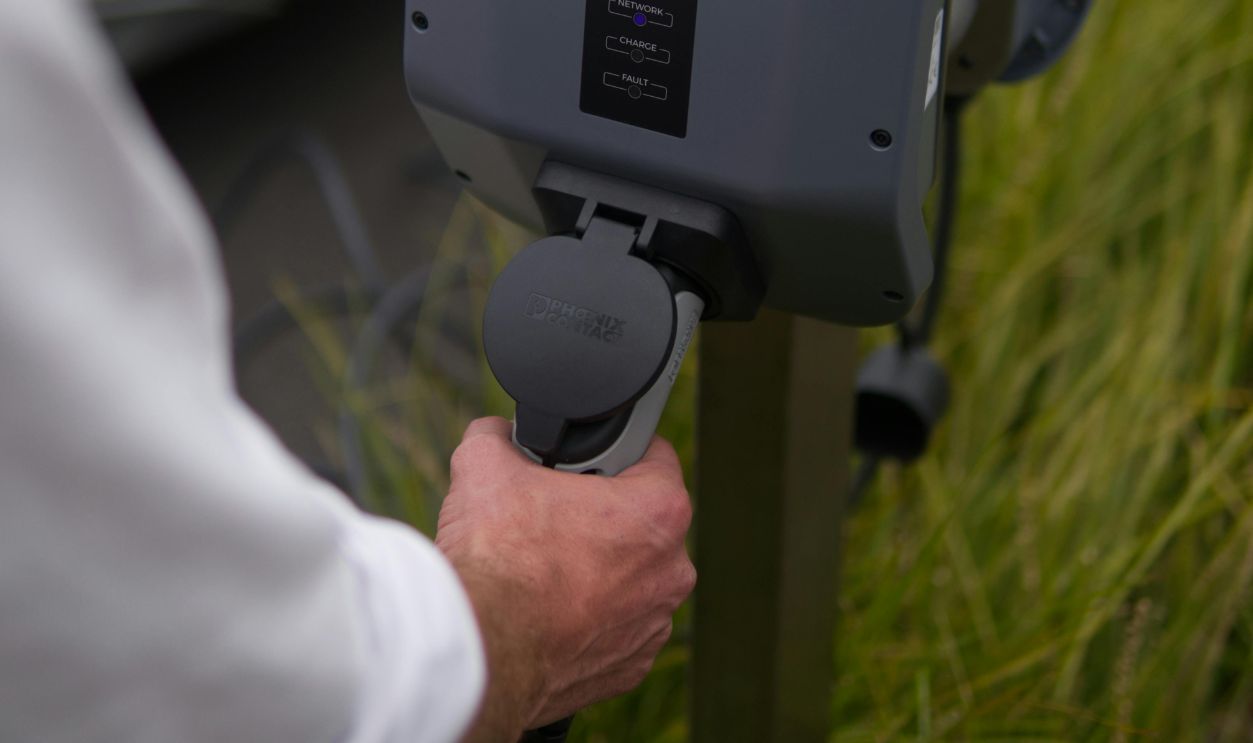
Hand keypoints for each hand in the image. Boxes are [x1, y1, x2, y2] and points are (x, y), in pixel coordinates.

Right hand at [436, 417, 695, 740]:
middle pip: (639, 522)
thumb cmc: (497, 557)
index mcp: (659, 511)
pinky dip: (586, 620)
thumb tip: (497, 434)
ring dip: (595, 571)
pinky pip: (614, 629)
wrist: (479, 650)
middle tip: (550, 517)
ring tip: (542, 569)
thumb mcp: (486, 464)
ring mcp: (653, 625)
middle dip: (599, 516)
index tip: (581, 463)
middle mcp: (672, 570)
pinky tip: (545, 613)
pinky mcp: (630, 669)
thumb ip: (499, 436)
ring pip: (628, 579)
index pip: (651, 455)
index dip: (609, 451)